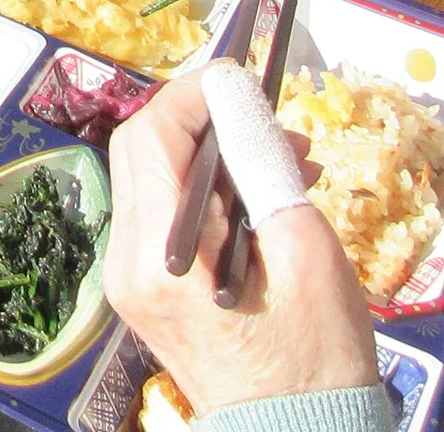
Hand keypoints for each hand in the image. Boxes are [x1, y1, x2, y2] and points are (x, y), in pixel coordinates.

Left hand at [103, 74, 379, 418]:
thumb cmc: (315, 360)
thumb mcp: (305, 252)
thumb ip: (264, 167)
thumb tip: (239, 99)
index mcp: (161, 258)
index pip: (150, 137)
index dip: (191, 95)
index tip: (240, 83)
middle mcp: (128, 264)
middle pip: (141, 151)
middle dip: (203, 120)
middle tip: (270, 122)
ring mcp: (130, 279)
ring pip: (153, 179)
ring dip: (211, 154)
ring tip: (286, 159)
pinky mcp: (145, 289)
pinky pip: (164, 215)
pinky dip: (206, 191)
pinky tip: (261, 194)